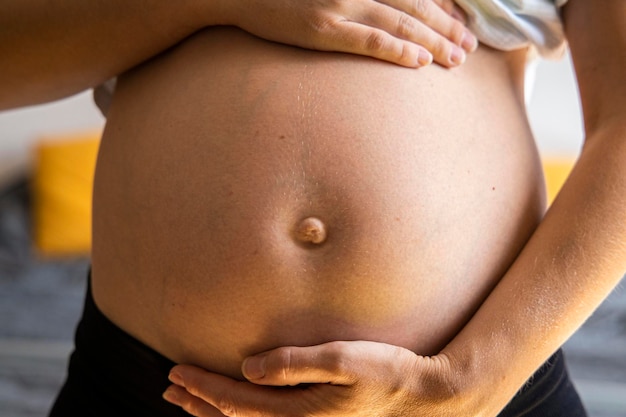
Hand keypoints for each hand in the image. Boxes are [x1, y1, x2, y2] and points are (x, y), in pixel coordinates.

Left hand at [162, 341, 489, 416]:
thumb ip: (294, 364)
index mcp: (300, 413)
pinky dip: (240, 415)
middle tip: (169, 389)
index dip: (203, 388)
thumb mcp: (343, 359)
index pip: (237, 402)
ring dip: (215, 411)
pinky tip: (235, 406)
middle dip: (199, 404)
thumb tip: (248, 369)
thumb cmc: (387, 372)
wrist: (422, 397)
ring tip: (188, 401)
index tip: (175, 373)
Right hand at [217, 0, 476, 67]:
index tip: (464, 27)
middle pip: (414, 7)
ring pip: (400, 24)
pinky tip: (420, 63)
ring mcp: (340, 5)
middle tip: (470, 49)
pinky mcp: (323, 28)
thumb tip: (384, 11)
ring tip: (457, 60)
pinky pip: (369, 40)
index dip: (443, 9)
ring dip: (433, 42)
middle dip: (447, 28)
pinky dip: (397, 50)